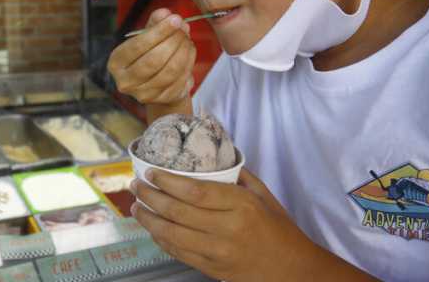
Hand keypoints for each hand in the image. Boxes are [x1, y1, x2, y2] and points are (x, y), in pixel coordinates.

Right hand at [108, 8, 196, 105]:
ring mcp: (143, 94)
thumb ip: (154, 22)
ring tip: (187, 39)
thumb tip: (165, 13)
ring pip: (170, 71)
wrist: (157, 81)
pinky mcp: (161, 100)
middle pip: (154, 60)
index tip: (175, 19)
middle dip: (173, 41)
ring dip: (183, 52)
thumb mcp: (148, 35)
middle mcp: (125, 82)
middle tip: (184, 29)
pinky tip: (189, 52)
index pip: (138, 46)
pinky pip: (180, 80)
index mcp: (116, 62)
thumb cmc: (149, 53)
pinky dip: (188, 63)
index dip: (159, 32)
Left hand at [130, 168, 375, 280]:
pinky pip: (178, 252)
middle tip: (135, 185)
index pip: (195, 192)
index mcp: (241, 206)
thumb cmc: (278, 228)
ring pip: (172, 234)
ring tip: (136, 207)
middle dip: (150, 197)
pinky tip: (152, 228)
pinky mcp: (212, 269)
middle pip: (177, 211)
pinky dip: (160, 239)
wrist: (293, 270)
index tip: (150, 172)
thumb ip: (236, 176)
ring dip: (148, 219)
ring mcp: (217, 252)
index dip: (167, 182)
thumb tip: (210, 157)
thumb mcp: (263, 195)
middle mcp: (227, 229)